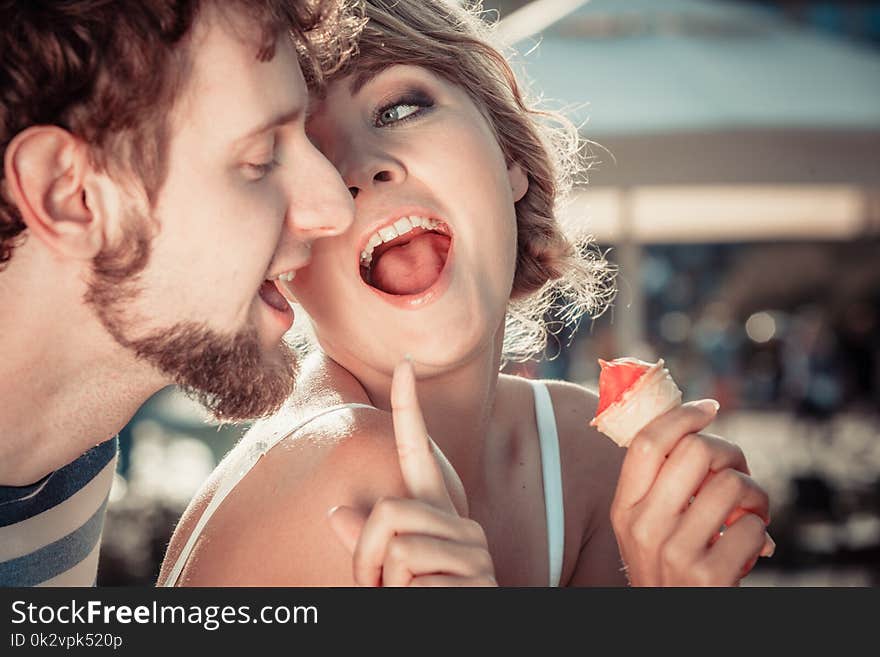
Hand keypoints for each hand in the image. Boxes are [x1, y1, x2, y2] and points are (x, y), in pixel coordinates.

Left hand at [327, 358, 496, 586]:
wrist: (459, 637)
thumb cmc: (416, 604)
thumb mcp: (383, 575)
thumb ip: (363, 545)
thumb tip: (334, 514)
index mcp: (437, 514)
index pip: (419, 453)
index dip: (409, 409)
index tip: (404, 363)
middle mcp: (460, 523)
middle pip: (389, 510)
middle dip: (365, 557)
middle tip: (375, 586)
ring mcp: (473, 549)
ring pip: (396, 546)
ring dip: (382, 583)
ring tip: (403, 599)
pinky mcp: (476, 577)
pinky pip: (411, 575)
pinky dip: (402, 598)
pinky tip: (428, 606)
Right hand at [610, 400, 773, 585]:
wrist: (672, 621)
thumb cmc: (667, 565)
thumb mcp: (643, 526)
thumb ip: (657, 484)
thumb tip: (692, 426)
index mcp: (624, 508)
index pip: (647, 442)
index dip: (682, 415)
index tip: (709, 407)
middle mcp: (643, 527)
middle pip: (695, 451)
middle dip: (730, 451)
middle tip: (737, 469)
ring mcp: (675, 553)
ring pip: (731, 484)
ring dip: (755, 491)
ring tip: (751, 509)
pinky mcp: (709, 576)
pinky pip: (752, 525)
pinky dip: (760, 528)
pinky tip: (750, 540)